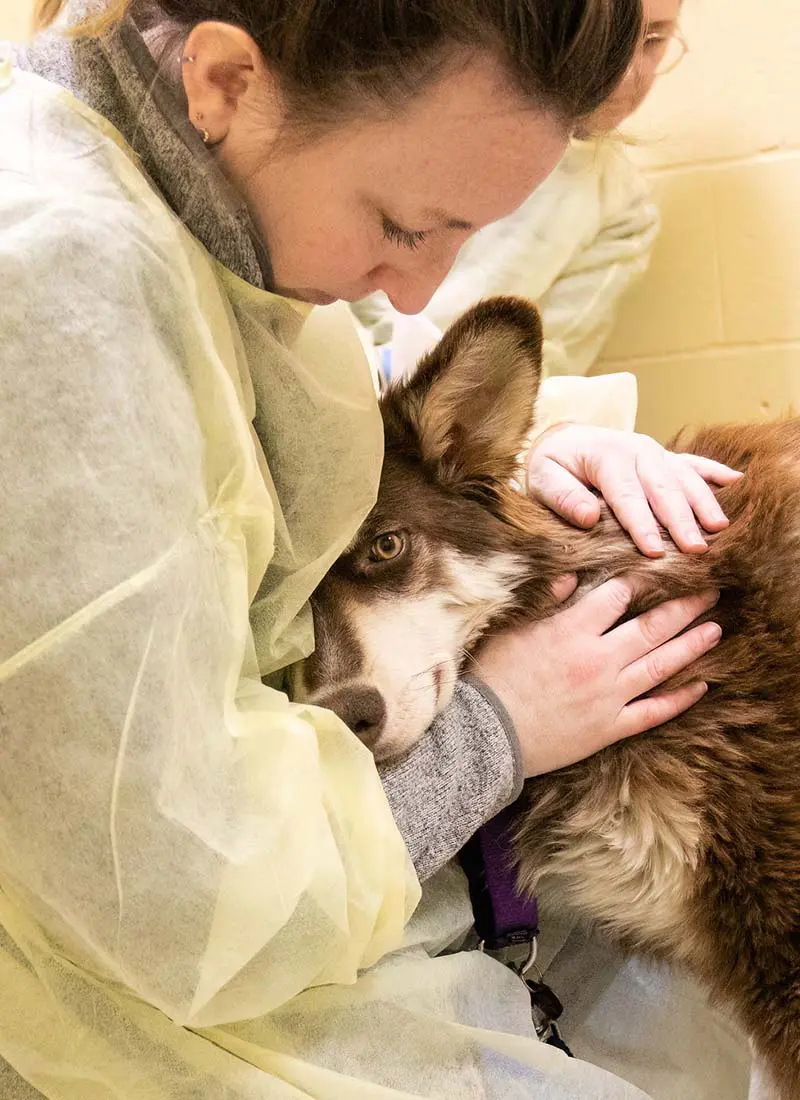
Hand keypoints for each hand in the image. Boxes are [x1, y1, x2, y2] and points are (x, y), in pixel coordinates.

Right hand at [472, 576, 720, 777]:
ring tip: (716, 629)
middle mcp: (598, 660)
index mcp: (572, 630)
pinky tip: (701, 685)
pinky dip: (679, 699)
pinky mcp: (609, 727)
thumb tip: (574, 571)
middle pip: (652, 627)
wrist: (485, 734)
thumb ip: (546, 598)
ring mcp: (607, 696)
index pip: (619, 595)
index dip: (642, 579)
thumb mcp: (512, 627)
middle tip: (710, 592)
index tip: (663, 568)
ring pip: (661, 666)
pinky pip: (653, 712)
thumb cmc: (492, 676)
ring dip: (692, 646)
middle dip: (684, 607)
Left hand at [527, 424, 742, 556]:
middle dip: (680, 519)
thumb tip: (588, 517)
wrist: (563, 439)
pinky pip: (695, 463)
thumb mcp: (543, 479)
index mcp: (606, 457)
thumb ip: (563, 497)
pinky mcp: (665, 456)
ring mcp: (655, 452)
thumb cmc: (554, 465)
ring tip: (719, 528)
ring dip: (703, 502)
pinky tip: (738, 483)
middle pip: (662, 488)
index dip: (641, 525)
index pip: (626, 495)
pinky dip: (716, 472)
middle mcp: (636, 450)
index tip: (655, 551)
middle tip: (696, 549)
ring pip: (684, 477)